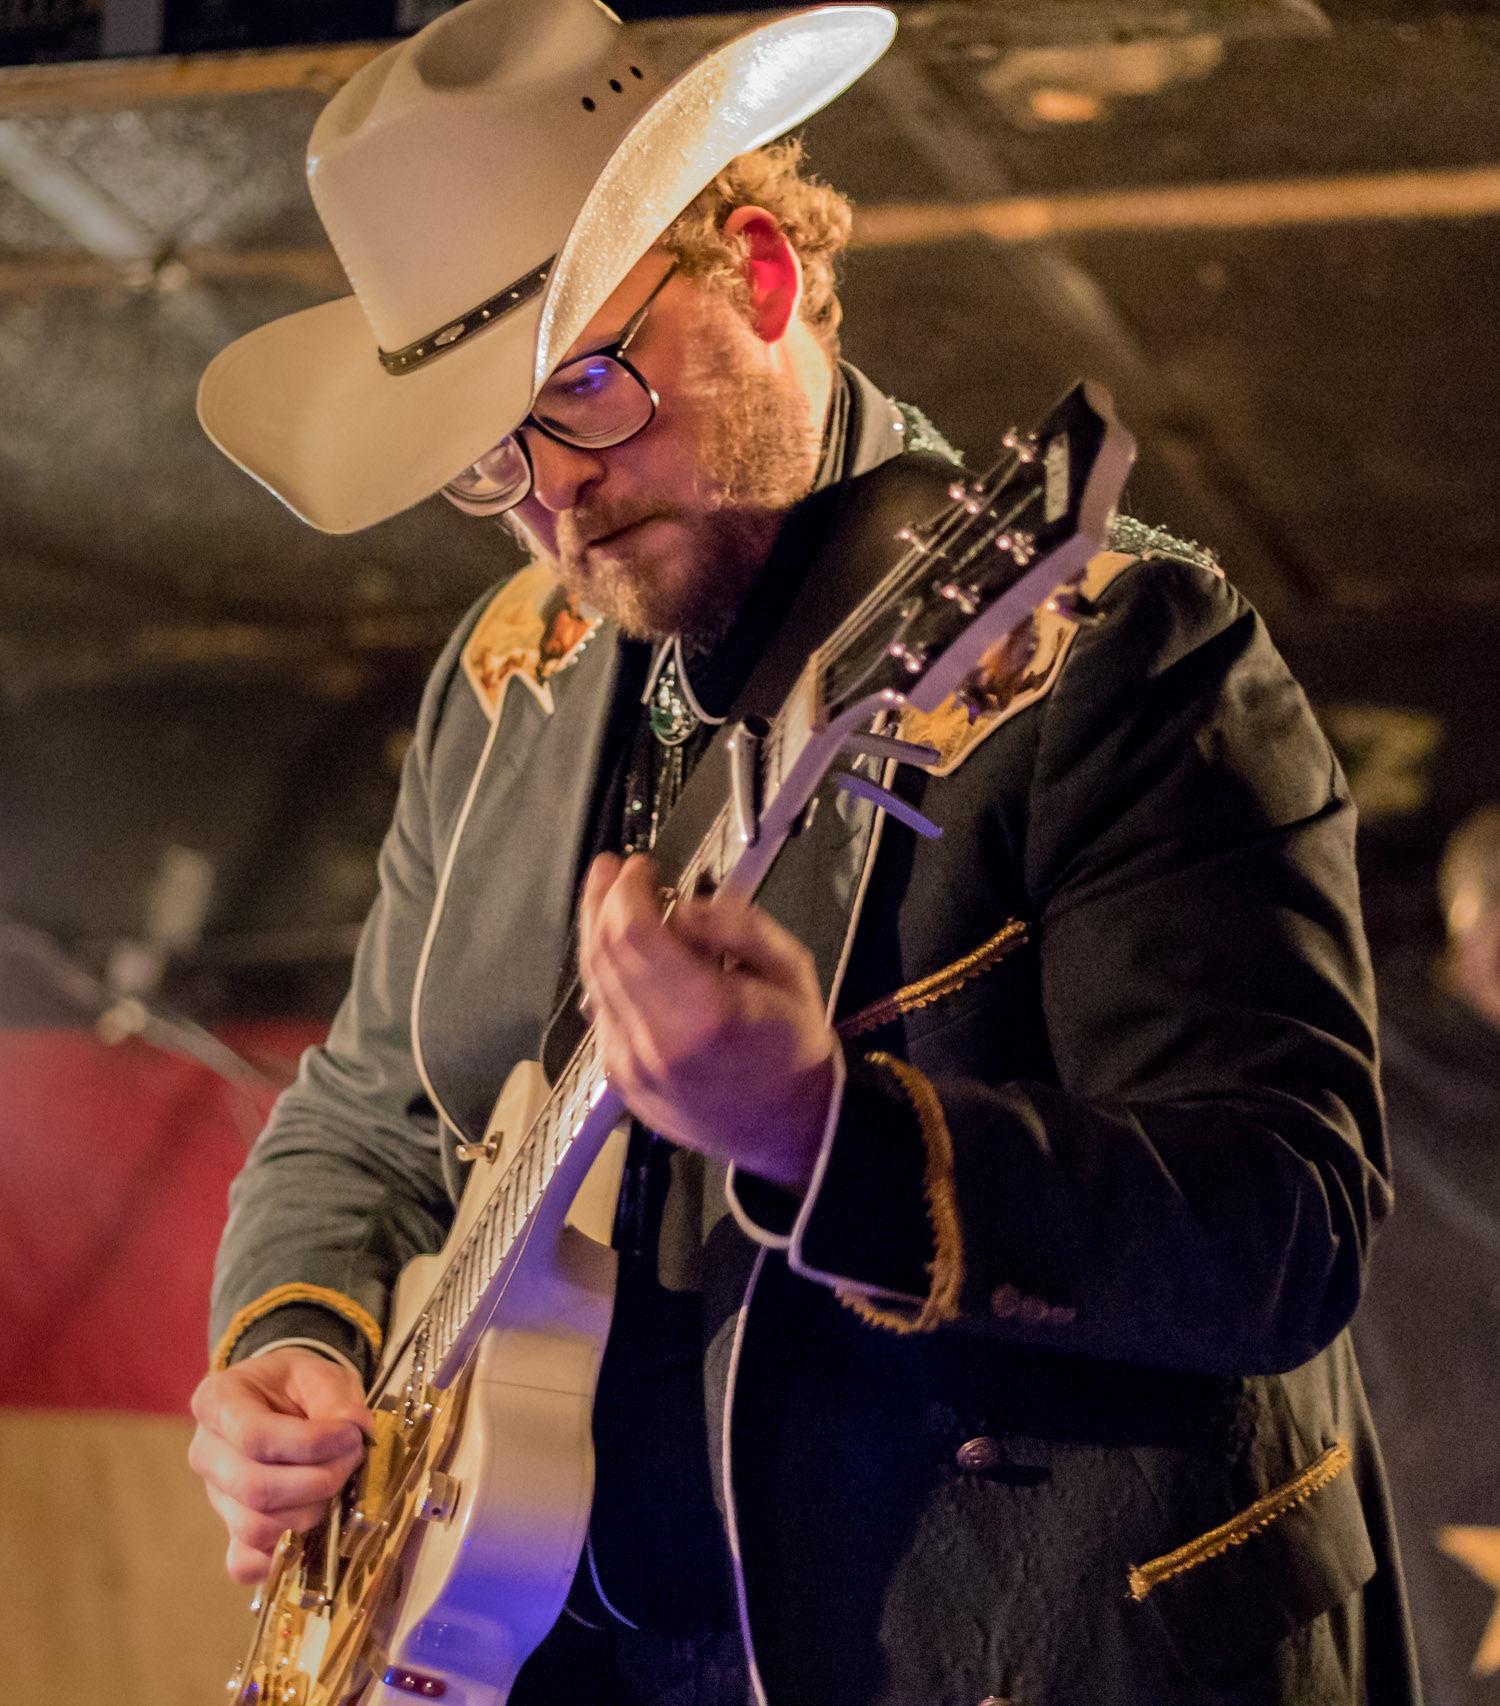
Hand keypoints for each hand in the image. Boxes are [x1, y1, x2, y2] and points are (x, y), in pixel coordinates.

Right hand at [189, 1347, 372, 1583]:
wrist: (286, 1401)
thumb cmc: (301, 1385)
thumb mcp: (321, 1375)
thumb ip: (337, 1398)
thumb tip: (353, 1427)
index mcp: (217, 1401)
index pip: (254, 1437)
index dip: (310, 1444)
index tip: (351, 1436)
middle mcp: (206, 1452)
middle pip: (255, 1488)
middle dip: (317, 1481)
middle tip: (352, 1461)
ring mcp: (216, 1496)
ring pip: (255, 1527)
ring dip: (311, 1512)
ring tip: (340, 1483)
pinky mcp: (231, 1531)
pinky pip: (245, 1564)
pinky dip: (283, 1556)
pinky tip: (316, 1529)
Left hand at [578, 853, 835, 1188]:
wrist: (788, 1129)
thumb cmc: (794, 1045)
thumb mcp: (790, 968)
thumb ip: (737, 926)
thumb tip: (682, 908)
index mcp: (703, 1012)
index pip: (633, 933)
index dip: (625, 890)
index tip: (638, 865)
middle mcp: (654, 1041)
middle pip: (603, 953)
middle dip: (601, 901)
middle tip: (611, 870)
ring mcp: (629, 1066)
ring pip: (592, 982)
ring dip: (595, 933)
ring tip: (606, 899)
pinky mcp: (619, 1080)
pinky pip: (600, 1012)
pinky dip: (605, 974)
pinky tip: (620, 953)